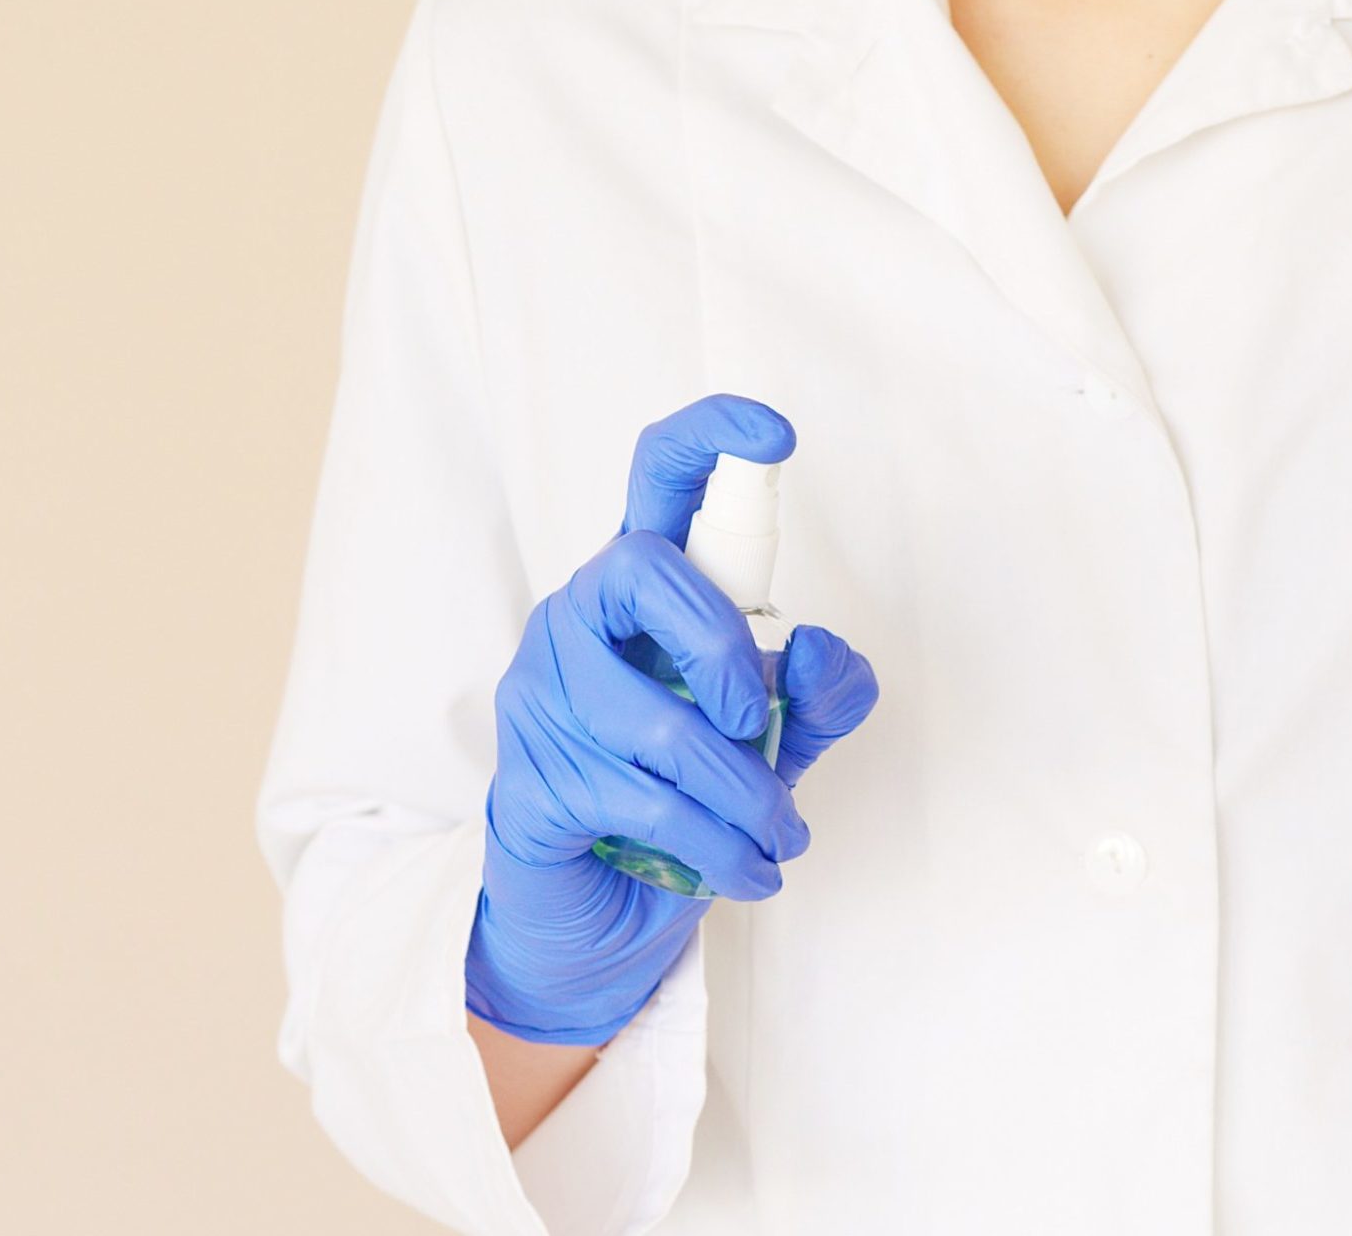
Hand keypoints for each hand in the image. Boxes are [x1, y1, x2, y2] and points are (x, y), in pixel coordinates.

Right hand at [464, 395, 879, 1044]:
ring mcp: (541, 697)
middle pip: (646, 573)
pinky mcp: (530, 780)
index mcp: (640, 589)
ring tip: (782, 838)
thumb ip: (816, 693)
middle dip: (727, 656)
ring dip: (749, 796)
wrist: (604, 917)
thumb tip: (820, 656)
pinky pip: (647, 803)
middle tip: (765, 730)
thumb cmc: (685, 803)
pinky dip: (722, 849)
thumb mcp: (778, 744)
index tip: (775, 433)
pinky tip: (751, 873)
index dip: (711, 439)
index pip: (657, 477)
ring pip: (664, 724)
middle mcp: (578, 619)